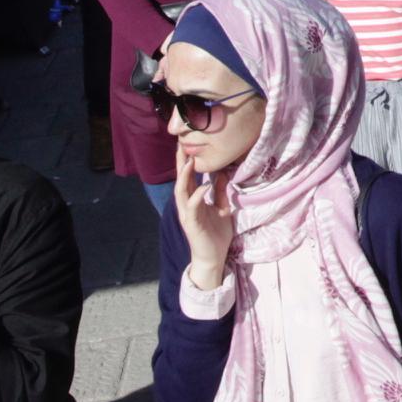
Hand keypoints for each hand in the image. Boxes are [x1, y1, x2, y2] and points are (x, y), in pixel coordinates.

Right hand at [178, 150, 234, 289]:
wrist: (213, 257)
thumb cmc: (216, 234)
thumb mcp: (222, 209)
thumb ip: (219, 192)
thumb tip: (222, 173)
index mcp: (193, 200)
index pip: (187, 177)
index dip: (186, 161)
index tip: (187, 143)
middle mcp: (187, 205)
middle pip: (180, 180)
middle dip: (180, 163)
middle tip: (180, 144)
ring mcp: (187, 214)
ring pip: (181, 191)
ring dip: (184, 176)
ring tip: (188, 161)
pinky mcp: (192, 224)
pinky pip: (193, 207)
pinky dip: (198, 195)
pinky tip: (205, 185)